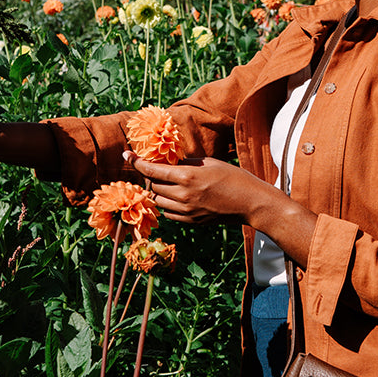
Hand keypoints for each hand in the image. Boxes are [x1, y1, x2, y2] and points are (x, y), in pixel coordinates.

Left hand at [126, 152, 317, 266]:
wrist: (250, 203)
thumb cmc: (234, 177)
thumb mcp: (209, 162)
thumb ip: (186, 162)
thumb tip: (167, 160)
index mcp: (188, 176)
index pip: (153, 169)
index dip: (137, 162)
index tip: (127, 155)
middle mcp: (184, 195)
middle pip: (153, 185)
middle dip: (152, 176)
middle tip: (157, 169)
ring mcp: (187, 211)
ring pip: (158, 201)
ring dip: (159, 191)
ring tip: (170, 183)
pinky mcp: (191, 221)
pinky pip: (169, 213)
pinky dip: (168, 204)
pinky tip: (178, 197)